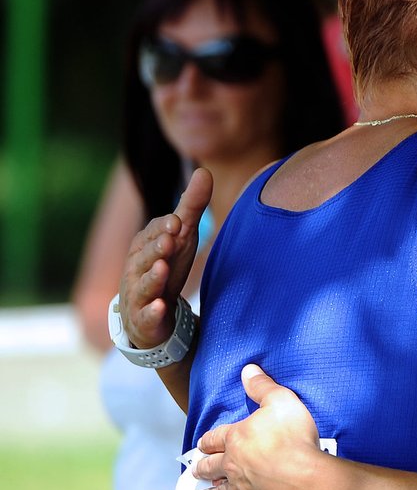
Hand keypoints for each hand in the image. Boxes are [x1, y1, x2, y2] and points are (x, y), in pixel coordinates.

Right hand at [118, 167, 211, 349]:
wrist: (151, 314)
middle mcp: (138, 268)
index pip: (153, 233)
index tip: (178, 221)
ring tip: (163, 268)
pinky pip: (147, 315)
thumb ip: (191, 207)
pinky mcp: (145, 319)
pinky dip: (153, 311)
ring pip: (144, 284)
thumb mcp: (182, 237)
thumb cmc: (167, 266)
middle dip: (156, 248)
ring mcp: (139, 294)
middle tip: (170, 239)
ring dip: (153, 276)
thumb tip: (205, 171)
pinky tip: (162, 307)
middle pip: (145, 257)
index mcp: (145, 246)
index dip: (164, 227)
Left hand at [194, 364, 320, 489]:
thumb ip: (262, 386)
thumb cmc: (294, 438)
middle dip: (202, 468)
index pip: (215, 438)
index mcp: (236, 439)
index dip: (208, 441)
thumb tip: (247, 369)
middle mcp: (231, 465)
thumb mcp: (282, 401)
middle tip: (195, 470)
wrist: (305, 478)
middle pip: (210, 467)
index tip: (202, 445)